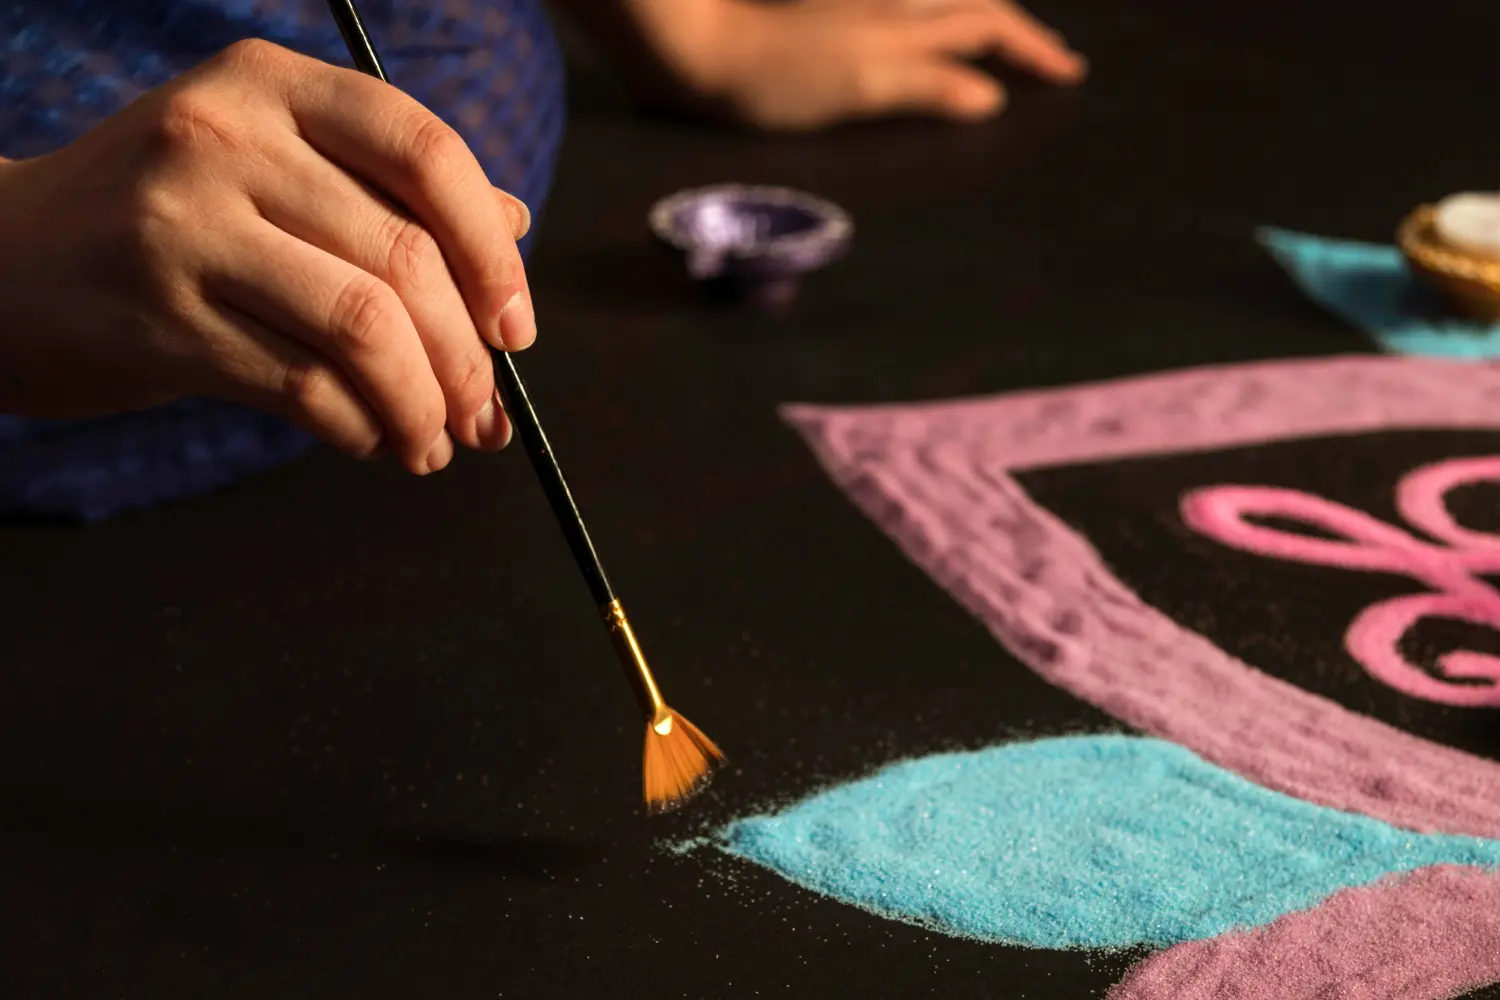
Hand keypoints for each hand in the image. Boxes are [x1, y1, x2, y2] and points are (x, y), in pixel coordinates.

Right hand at [0, 39, 533, 473]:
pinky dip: (361, 428)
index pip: (426, 154)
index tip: (516, 326)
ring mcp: (183, 224)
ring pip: (364, 327)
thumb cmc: (166, 219)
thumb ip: (385, 190)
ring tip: (435, 441)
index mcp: (272, 85)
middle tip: (486, 415)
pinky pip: (305, 386)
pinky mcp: (158, 317)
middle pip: (405, 256)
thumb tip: (512, 227)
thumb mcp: (269, 167)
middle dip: (468, 357)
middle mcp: (227, 137)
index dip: (492, 252)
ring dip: (423, 404)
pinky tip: (373, 442)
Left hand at [646, 0, 1087, 130]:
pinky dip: (928, 27)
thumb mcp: (862, 84)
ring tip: (997, 46)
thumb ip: (929, 84)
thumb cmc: (777, 74)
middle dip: (1015, 31)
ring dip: (974, 21)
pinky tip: (915, 42)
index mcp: (907, 24)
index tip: (1069, 73)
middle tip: (1047, 60)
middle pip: (970, 7)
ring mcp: (855, 11)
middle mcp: (889, 7)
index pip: (990, 26)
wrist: (697, 46)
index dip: (1033, 49)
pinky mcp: (825, 24)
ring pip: (934, 6)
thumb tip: (991, 97)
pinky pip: (899, 17)